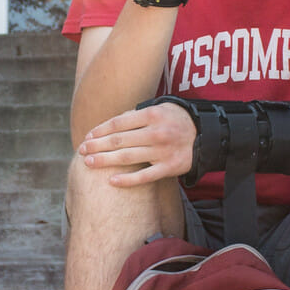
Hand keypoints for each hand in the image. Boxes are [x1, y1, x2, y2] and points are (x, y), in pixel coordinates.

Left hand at [76, 101, 196, 187]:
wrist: (207, 135)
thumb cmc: (178, 120)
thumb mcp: (161, 108)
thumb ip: (138, 114)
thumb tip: (112, 124)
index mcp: (152, 115)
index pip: (118, 123)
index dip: (100, 130)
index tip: (88, 137)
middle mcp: (156, 133)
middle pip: (119, 141)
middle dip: (97, 146)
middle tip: (82, 151)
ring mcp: (162, 152)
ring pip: (127, 158)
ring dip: (105, 161)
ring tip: (89, 163)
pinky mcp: (169, 168)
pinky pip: (144, 176)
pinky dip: (127, 180)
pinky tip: (111, 181)